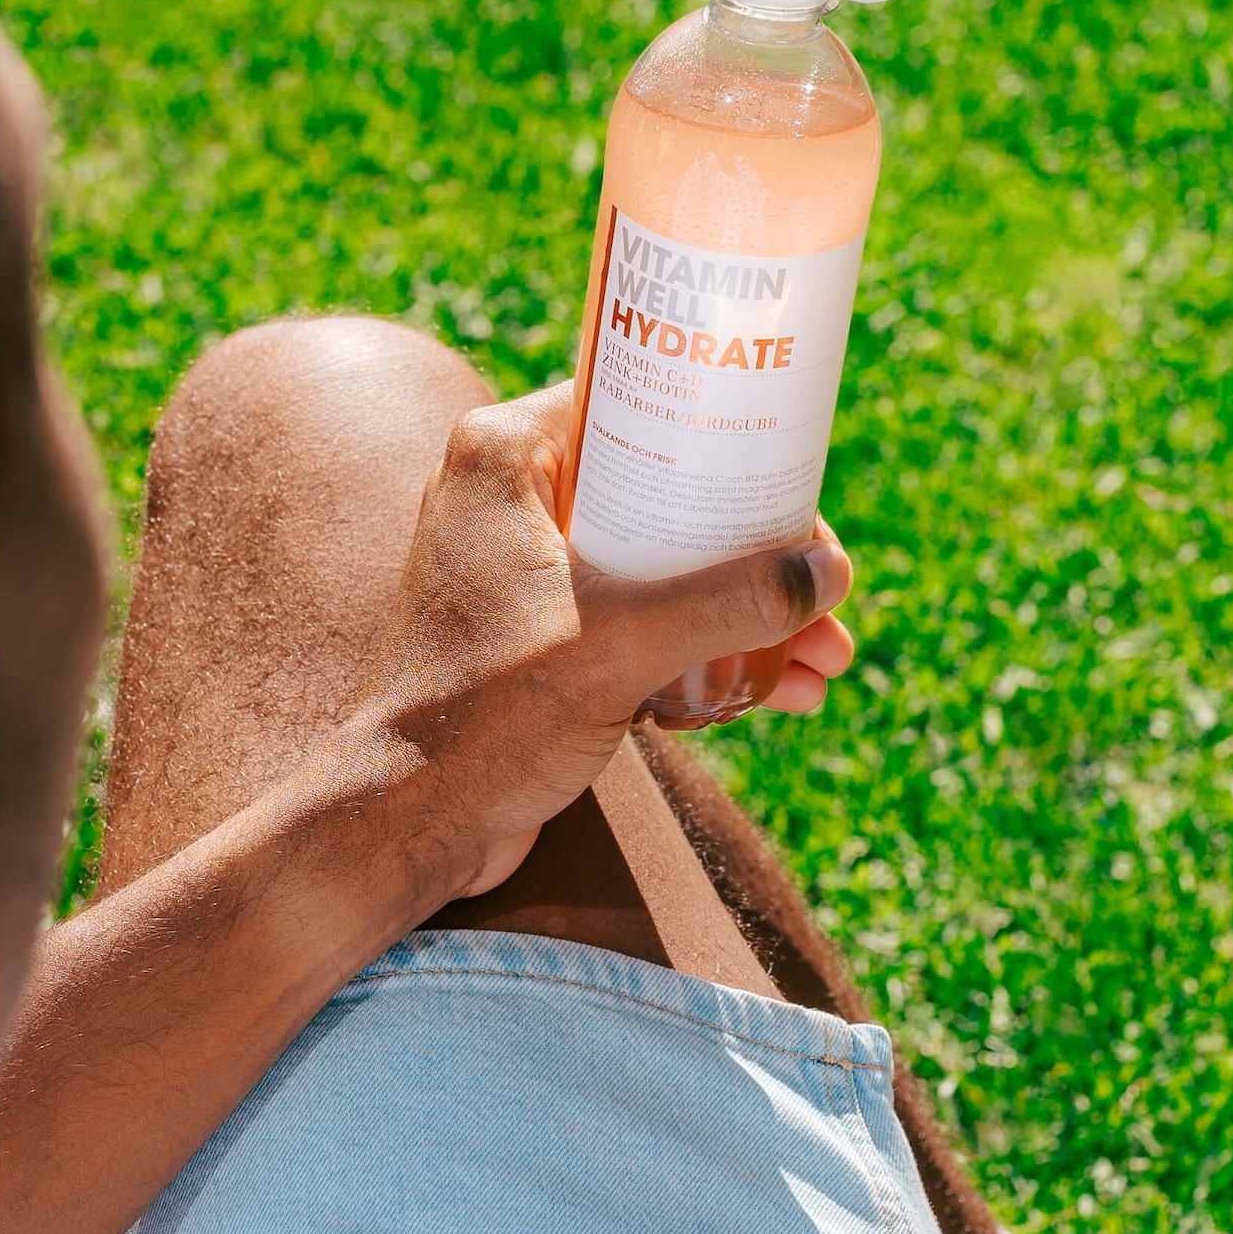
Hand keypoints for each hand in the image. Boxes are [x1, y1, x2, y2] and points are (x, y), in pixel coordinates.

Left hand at [360, 380, 852, 897]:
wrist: (405, 828)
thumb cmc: (484, 719)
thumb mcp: (621, 646)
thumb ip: (728, 603)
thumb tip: (827, 575)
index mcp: (504, 456)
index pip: (635, 405)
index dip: (727, 437)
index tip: (799, 479)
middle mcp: (509, 499)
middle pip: (665, 492)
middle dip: (757, 552)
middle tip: (827, 587)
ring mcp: (522, 572)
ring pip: (662, 567)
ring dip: (744, 610)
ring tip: (825, 659)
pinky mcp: (537, 639)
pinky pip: (638, 622)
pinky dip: (702, 651)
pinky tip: (777, 691)